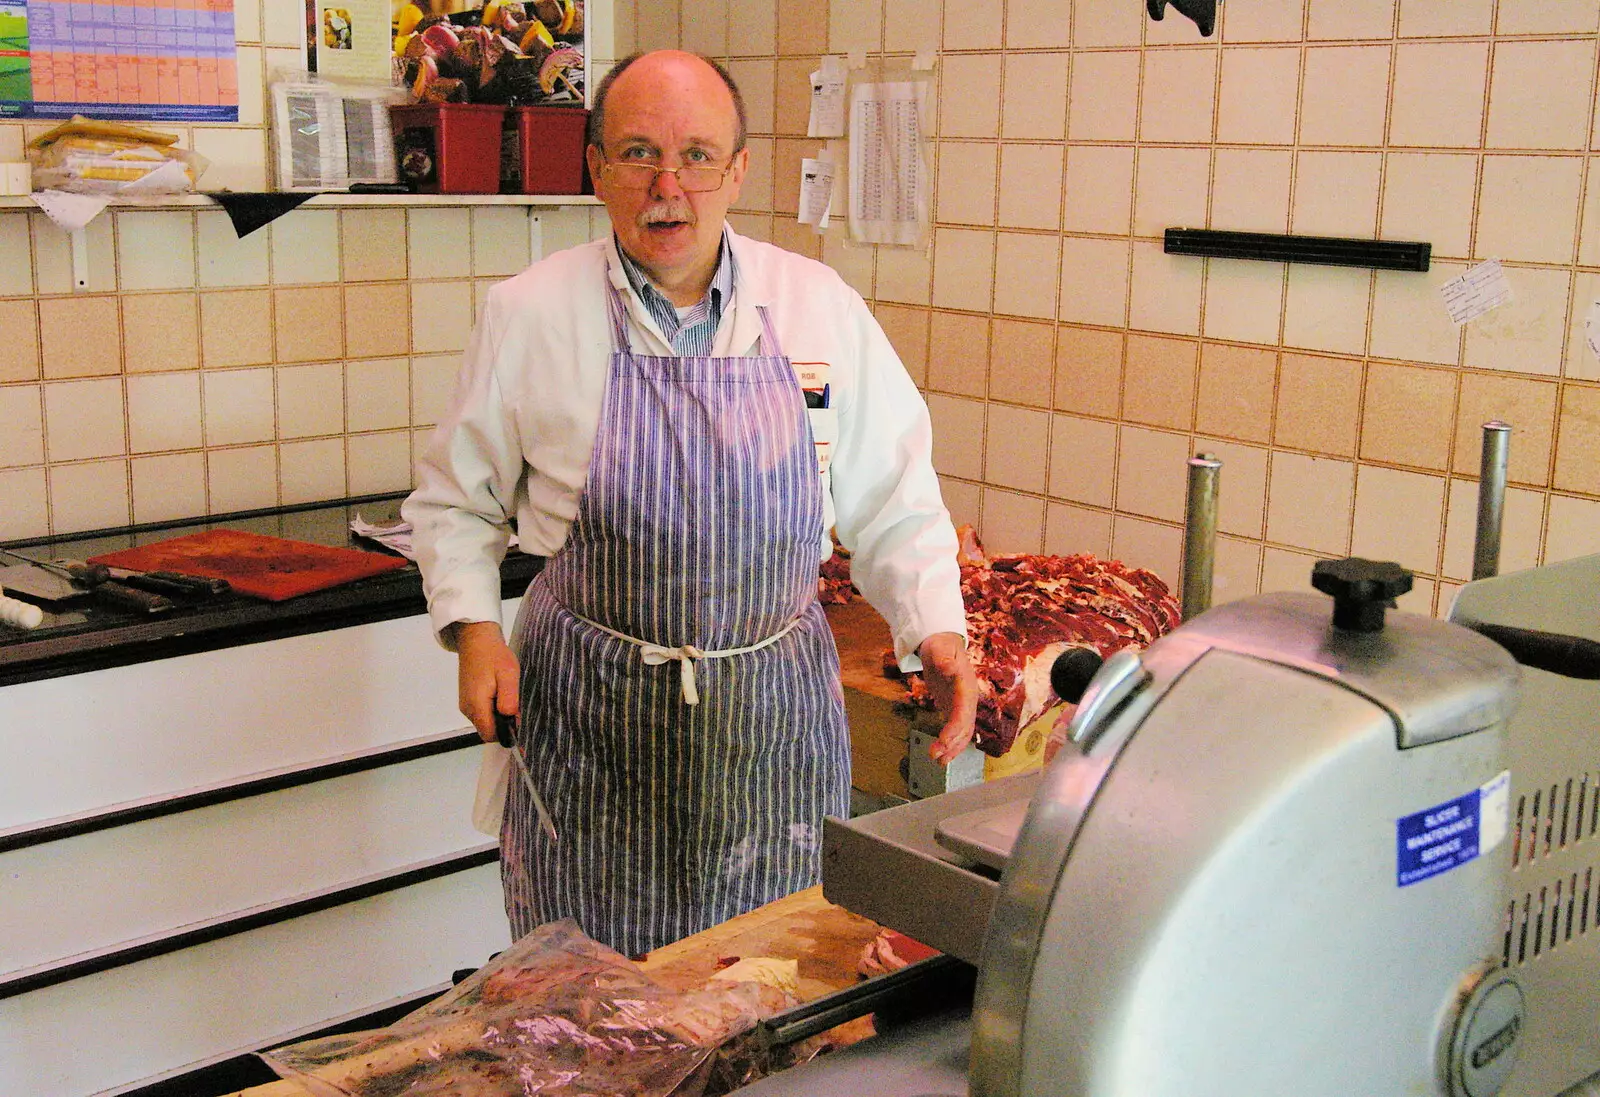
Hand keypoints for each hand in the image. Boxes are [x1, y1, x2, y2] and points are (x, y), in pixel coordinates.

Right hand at [451, 620, 520, 742]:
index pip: (490, 735)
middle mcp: (467, 709)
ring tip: (507, 694)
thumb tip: (511, 722)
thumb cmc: (494, 655)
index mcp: (476, 705)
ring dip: (498, 715)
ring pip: (485, 722)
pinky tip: (499, 692)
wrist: (476, 639)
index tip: (518, 719)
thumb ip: (509, 700)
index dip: (506, 733)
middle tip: (515, 703)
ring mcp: (465, 705)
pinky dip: (492, 708)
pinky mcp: (467, 699)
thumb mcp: (508, 675)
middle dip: (503, 724)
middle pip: (487, 730)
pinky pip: (481, 713)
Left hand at [917, 631, 977, 765]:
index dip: (955, 728)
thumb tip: (949, 668)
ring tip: (938, 761)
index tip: (943, 742)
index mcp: (966, 686)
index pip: (963, 711)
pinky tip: (940, 754)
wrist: (942, 642)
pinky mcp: (953, 707)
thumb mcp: (940, 647)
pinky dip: (950, 743)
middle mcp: (968, 698)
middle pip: (965, 726)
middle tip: (935, 756)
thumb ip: (944, 658)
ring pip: (963, 732)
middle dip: (952, 744)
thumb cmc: (940, 644)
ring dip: (952, 748)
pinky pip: (955, 729)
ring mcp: (962, 704)